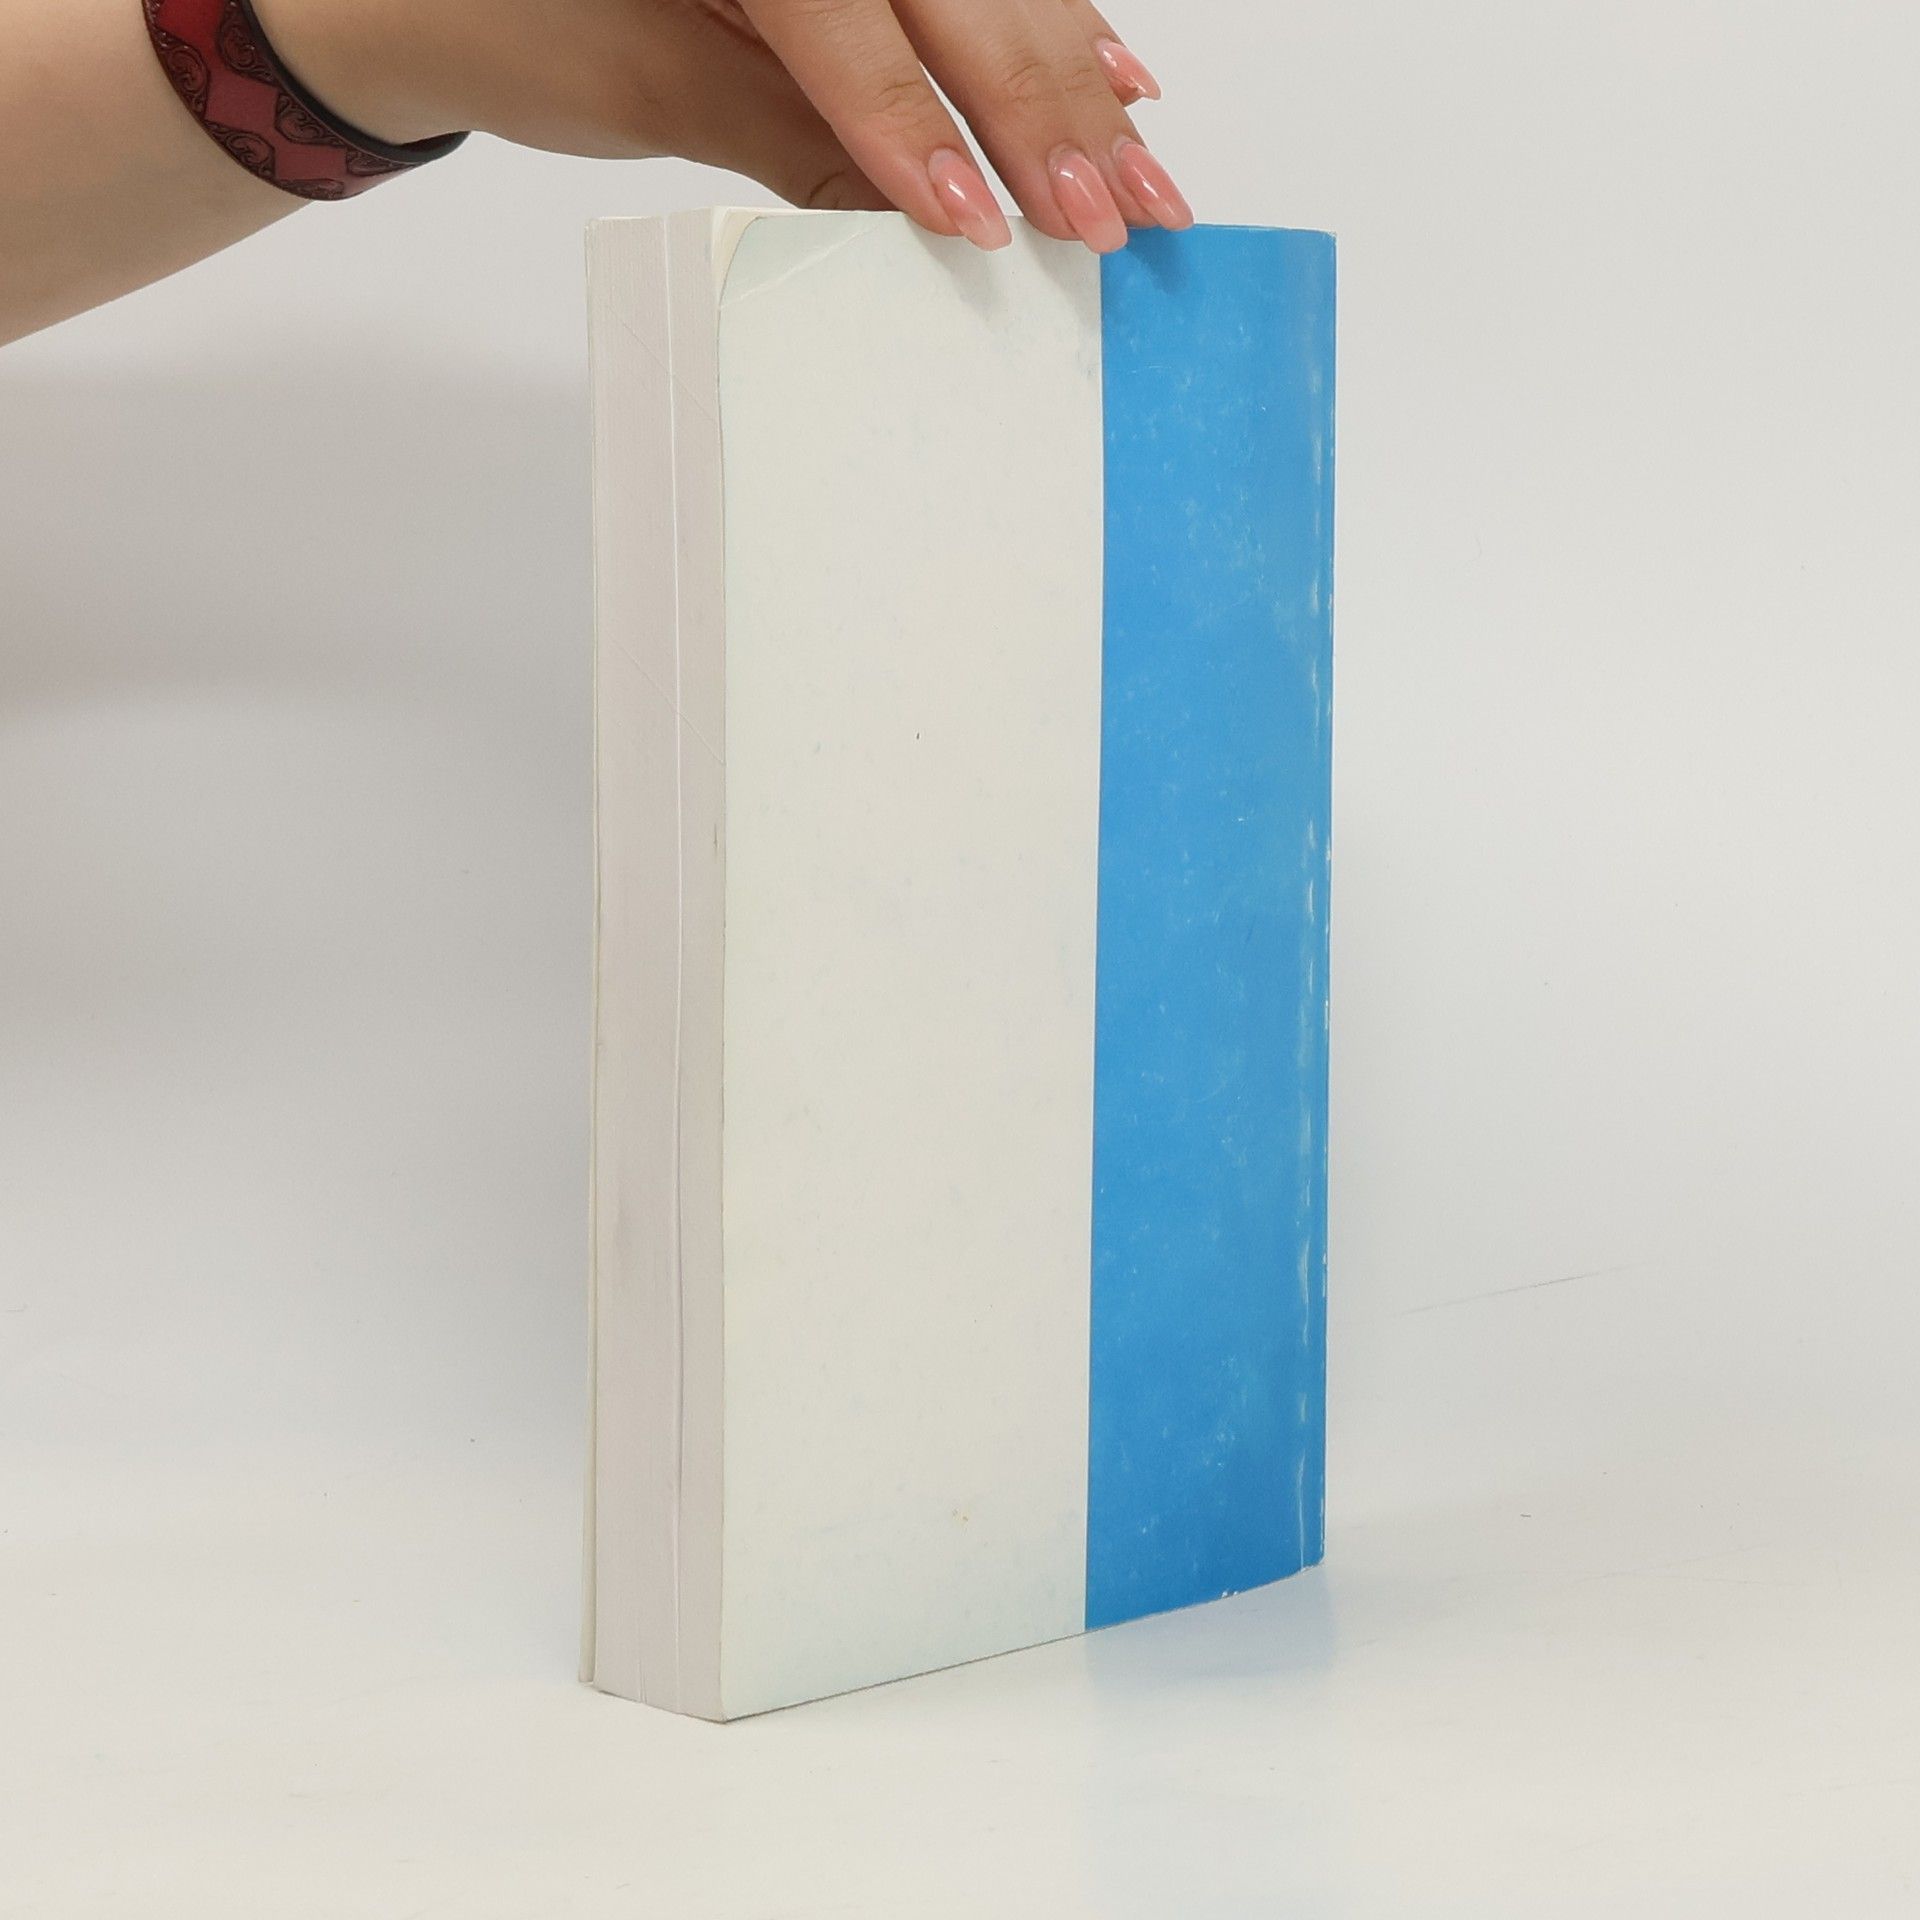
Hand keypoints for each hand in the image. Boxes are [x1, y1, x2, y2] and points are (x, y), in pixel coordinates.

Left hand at [257, 0, 1192, 252]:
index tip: (986, 219)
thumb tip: (921, 211)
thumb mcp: (637, 82)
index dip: (919, 121)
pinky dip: (1049, 27)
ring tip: (1142, 167)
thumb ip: (786, 132)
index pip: (847, 17)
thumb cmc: (506, 24)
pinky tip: (1114, 74)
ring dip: (1072, 74)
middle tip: (1114, 210)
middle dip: (1039, 102)